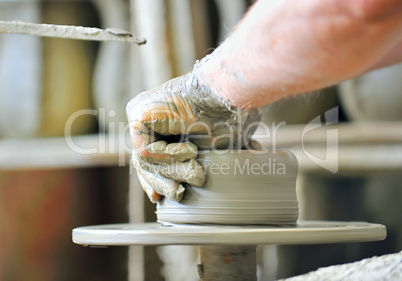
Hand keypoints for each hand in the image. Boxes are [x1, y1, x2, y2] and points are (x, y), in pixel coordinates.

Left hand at [126, 67, 260, 202]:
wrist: (228, 92)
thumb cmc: (231, 113)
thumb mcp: (224, 141)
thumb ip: (221, 153)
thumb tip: (250, 159)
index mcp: (166, 123)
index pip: (154, 159)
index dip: (159, 181)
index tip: (166, 198)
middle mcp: (150, 118)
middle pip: (145, 162)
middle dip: (162, 182)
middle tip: (179, 194)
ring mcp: (141, 115)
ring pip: (145, 161)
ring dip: (172, 172)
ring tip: (196, 170)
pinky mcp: (138, 114)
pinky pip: (145, 151)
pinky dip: (168, 158)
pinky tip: (190, 151)